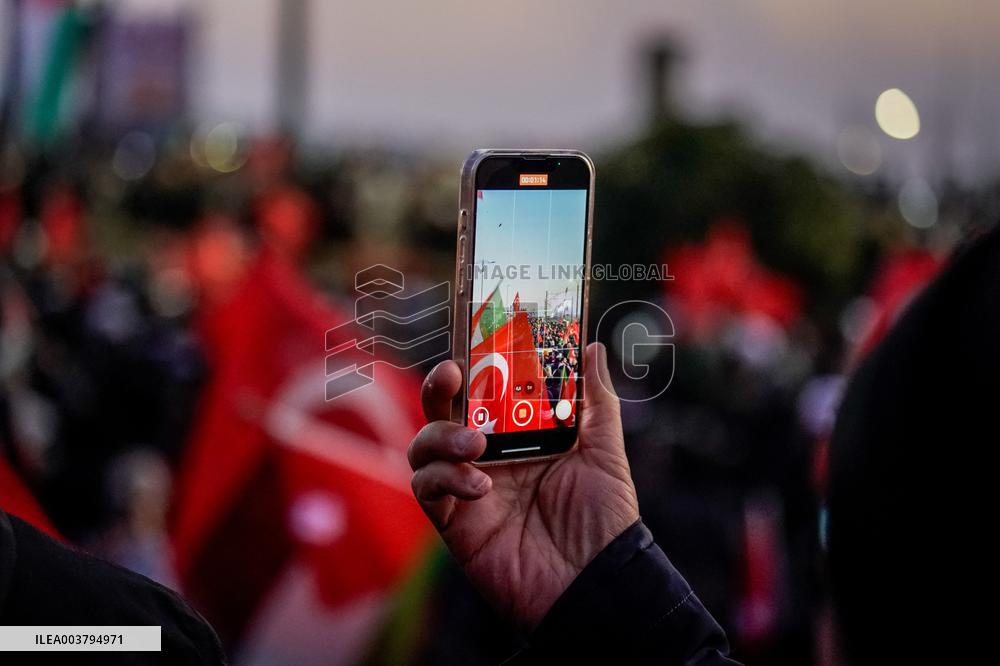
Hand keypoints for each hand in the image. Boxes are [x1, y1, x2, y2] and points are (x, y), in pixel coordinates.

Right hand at [409, 342, 639, 631]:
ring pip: (424, 446)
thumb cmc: (604, 519)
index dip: (474, 364)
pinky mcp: (454, 521)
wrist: (594, 583)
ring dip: (441, 435)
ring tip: (476, 444)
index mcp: (519, 436)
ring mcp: (466, 487)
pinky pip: (428, 489)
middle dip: (440, 387)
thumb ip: (595, 400)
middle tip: (454, 374)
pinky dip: (445, 479)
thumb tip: (592, 347)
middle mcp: (487, 457)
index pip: (484, 391)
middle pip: (443, 410)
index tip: (475, 341)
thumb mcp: (603, 451)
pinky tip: (481, 485)